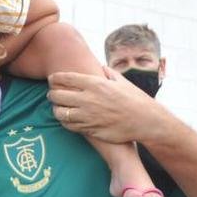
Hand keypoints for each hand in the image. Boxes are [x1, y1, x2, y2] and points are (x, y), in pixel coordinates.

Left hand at [47, 68, 166, 143]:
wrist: (145, 120)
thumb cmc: (134, 99)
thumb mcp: (121, 81)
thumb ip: (108, 73)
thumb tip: (100, 67)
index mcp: (95, 84)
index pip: (66, 78)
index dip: (55, 78)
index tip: (52, 79)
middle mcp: (89, 99)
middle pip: (58, 95)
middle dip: (52, 94)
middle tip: (52, 94)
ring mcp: (88, 115)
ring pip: (60, 113)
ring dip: (56, 109)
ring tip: (58, 108)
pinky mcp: (90, 129)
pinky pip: (69, 126)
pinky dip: (65, 121)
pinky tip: (67, 119)